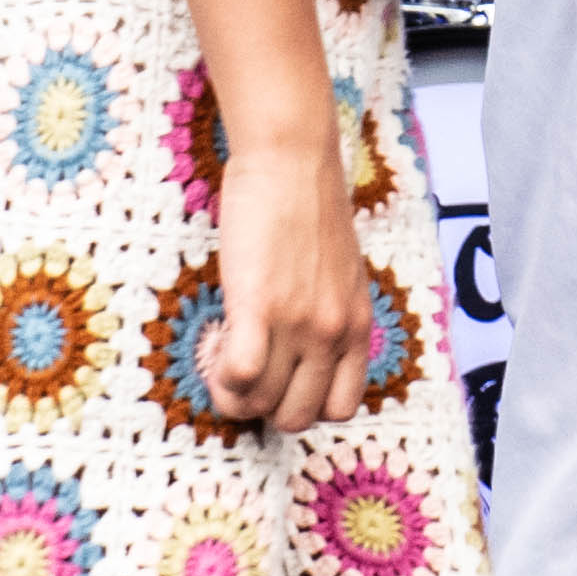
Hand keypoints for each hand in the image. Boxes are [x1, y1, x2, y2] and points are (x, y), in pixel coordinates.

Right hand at [204, 135, 391, 432]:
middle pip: (296, 416)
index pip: (341, 407)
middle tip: (243, 370)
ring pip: (262, 403)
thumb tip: (299, 356)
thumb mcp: (341, 274)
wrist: (291, 159)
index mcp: (358, 325)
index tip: (279, 379)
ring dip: (234, 392)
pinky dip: (221, 374)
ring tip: (224, 353)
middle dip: (263, 406)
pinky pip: (240, 375)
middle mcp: (334, 331)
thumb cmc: (310, 208)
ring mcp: (299, 322)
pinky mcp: (260, 306)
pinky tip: (218, 342)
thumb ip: (331, 316)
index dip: (302, 403)